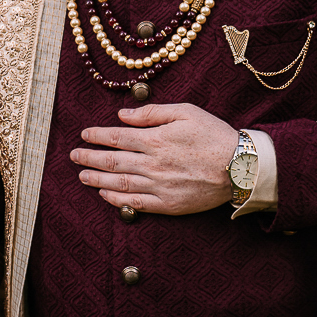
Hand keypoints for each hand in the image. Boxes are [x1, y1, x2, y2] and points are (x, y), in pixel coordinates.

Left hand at [71, 101, 239, 215]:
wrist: (241, 167)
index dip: (97, 136)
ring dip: (96, 180)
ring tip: (82, 176)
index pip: (117, 137)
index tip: (85, 135)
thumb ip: (152, 113)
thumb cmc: (214, 135)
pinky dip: (116, 200)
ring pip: (118, 184)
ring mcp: (159, 186)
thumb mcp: (185, 112)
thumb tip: (123, 115)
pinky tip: (105, 195)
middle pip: (112, 162)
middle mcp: (153, 164)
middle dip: (89, 158)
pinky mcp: (168, 205)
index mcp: (156, 140)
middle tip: (74, 156)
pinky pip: (135, 203)